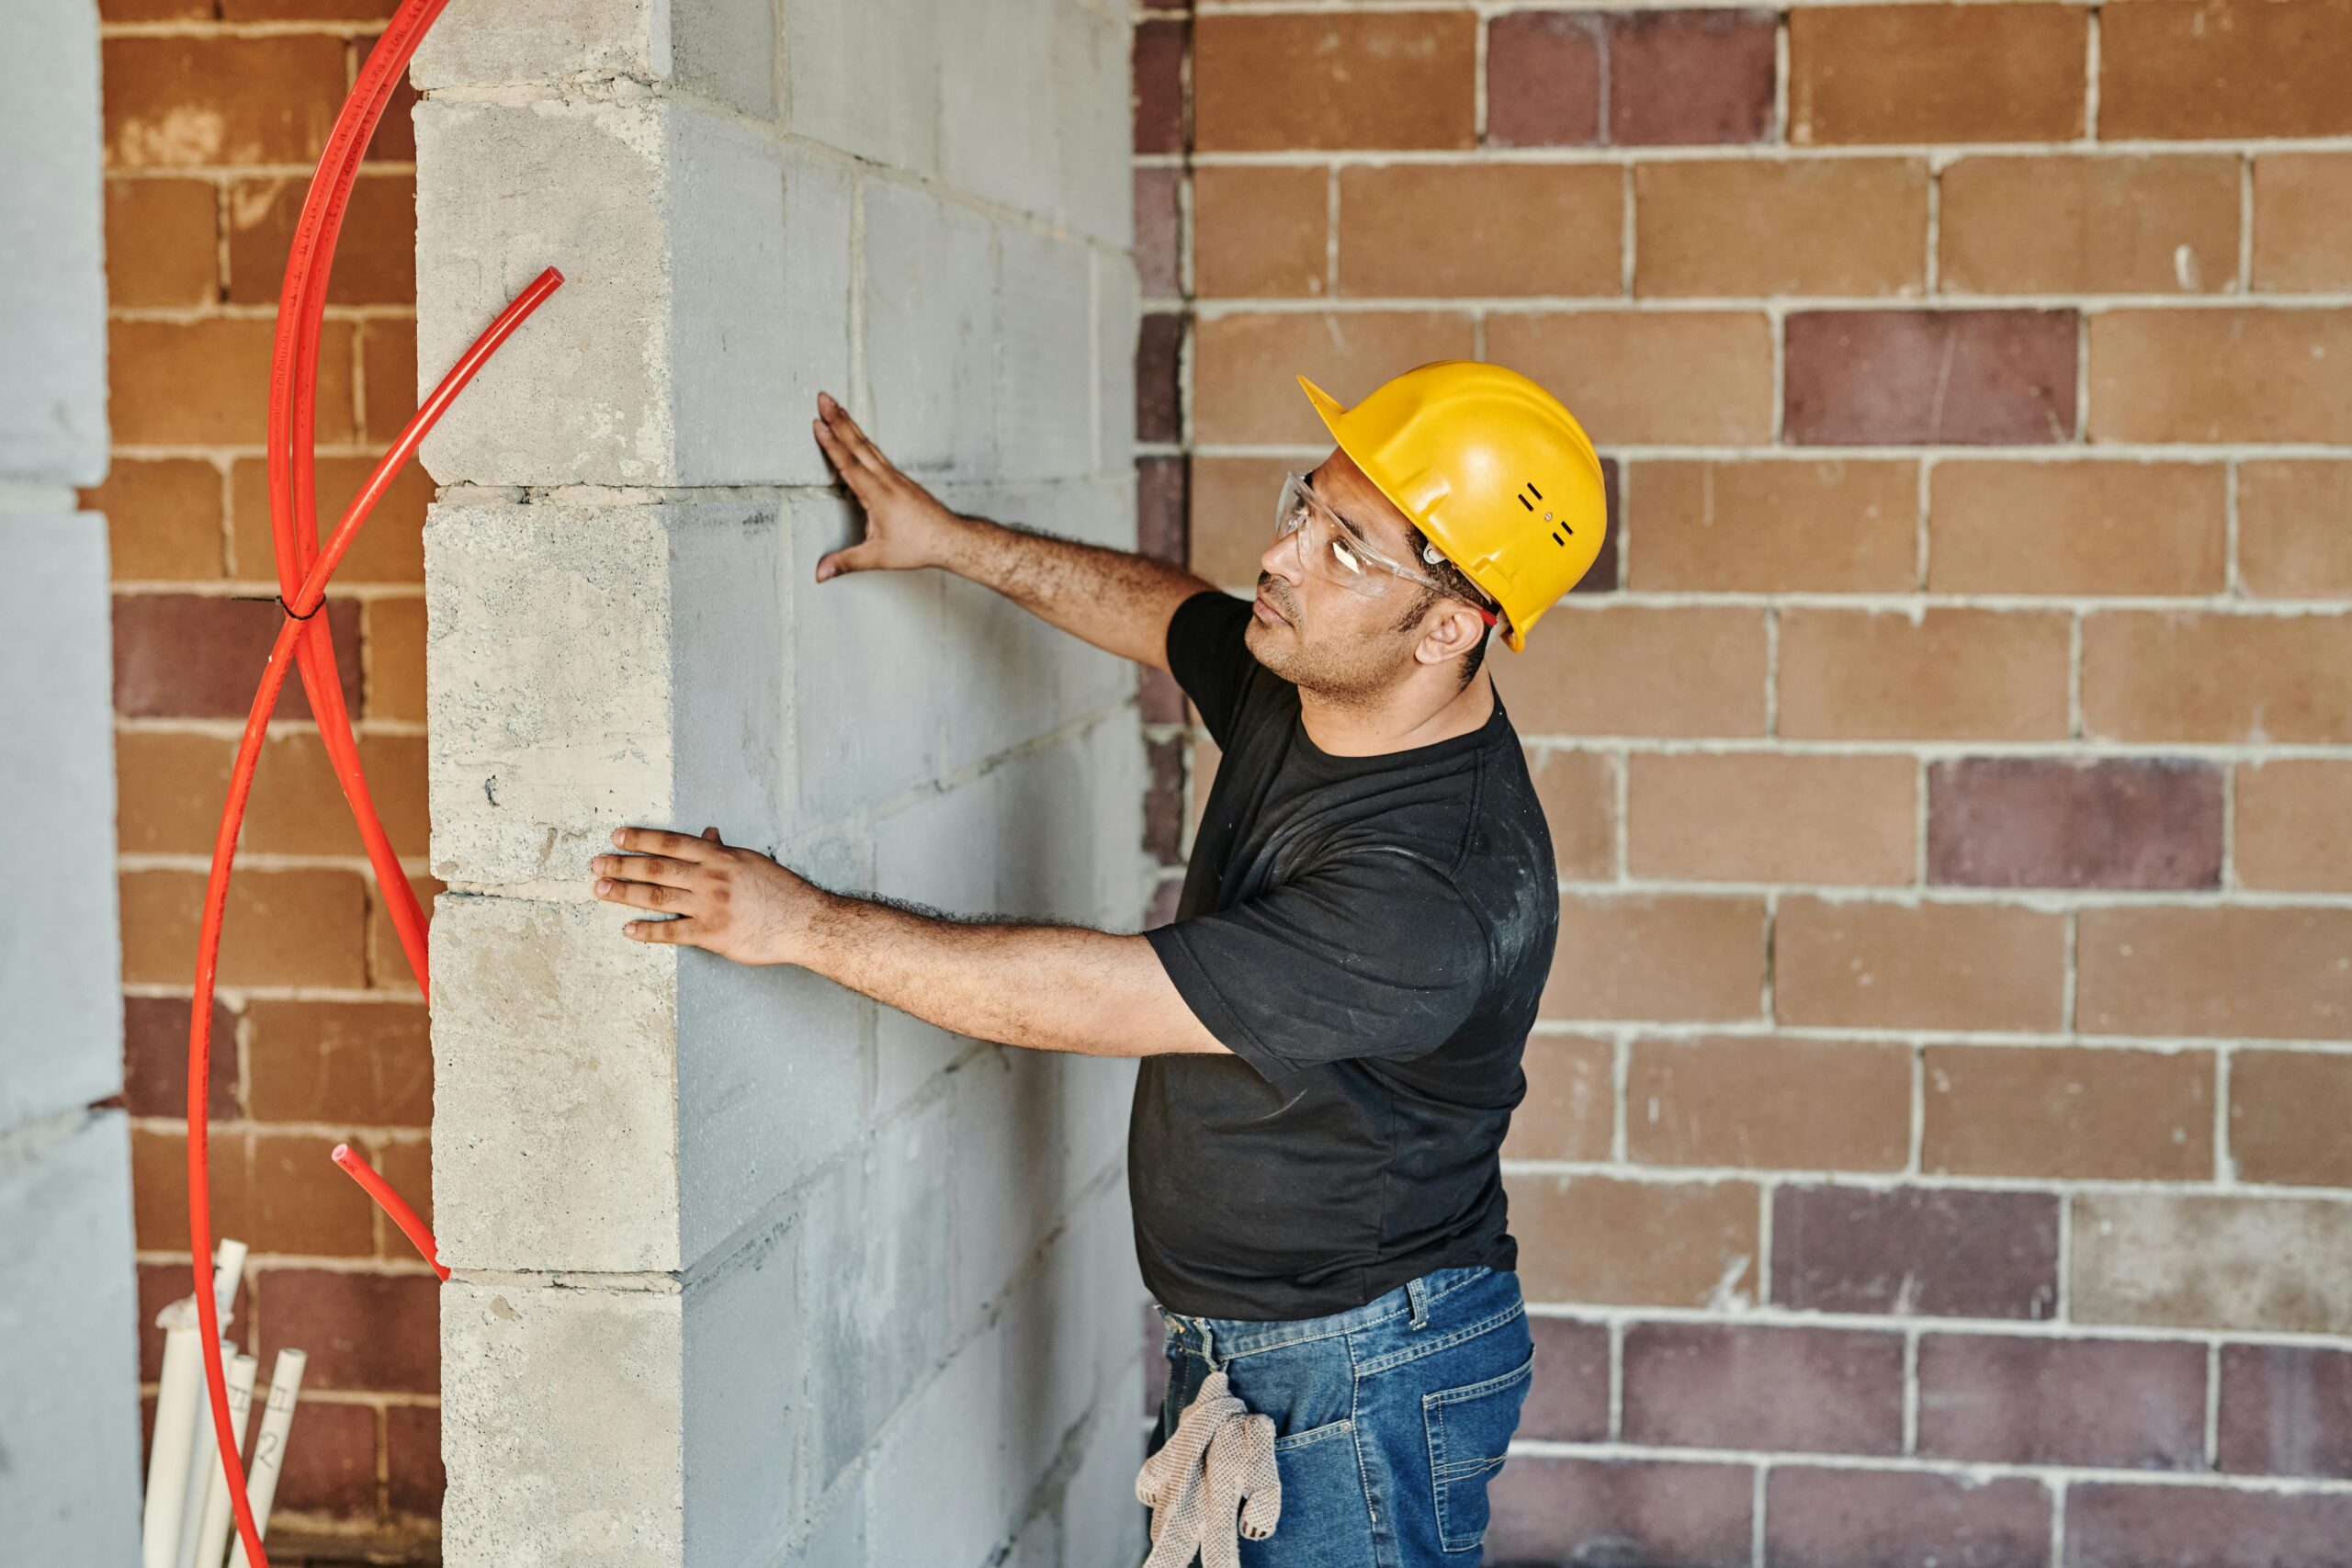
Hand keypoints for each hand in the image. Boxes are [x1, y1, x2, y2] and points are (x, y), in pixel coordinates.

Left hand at [590, 825, 824, 965]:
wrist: (803, 921)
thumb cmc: (780, 891)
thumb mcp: (750, 861)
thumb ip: (722, 850)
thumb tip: (707, 834)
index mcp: (719, 857)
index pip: (671, 843)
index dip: (641, 839)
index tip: (617, 837)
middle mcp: (710, 878)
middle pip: (656, 868)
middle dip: (622, 865)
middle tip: (597, 865)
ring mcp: (709, 906)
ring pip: (658, 896)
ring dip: (625, 893)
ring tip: (601, 890)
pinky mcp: (712, 934)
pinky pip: (673, 932)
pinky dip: (648, 930)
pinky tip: (629, 929)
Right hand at [808, 389, 960, 579]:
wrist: (951, 539)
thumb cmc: (917, 547)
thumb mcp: (879, 557)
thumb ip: (847, 562)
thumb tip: (819, 573)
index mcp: (878, 494)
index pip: (849, 464)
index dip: (831, 444)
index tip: (817, 423)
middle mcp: (886, 479)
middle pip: (857, 444)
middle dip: (838, 420)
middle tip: (822, 397)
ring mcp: (894, 476)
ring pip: (867, 445)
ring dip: (850, 424)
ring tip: (835, 406)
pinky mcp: (899, 479)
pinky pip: (876, 452)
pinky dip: (862, 438)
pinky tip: (857, 433)